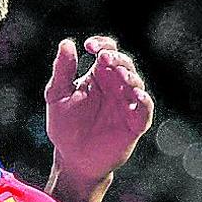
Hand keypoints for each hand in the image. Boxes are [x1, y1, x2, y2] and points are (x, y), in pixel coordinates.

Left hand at [46, 36, 153, 184]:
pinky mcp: (136, 122)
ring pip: (136, 83)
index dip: (102, 44)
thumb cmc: (65, 125)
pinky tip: (136, 95)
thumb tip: (66, 43)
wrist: (72, 157)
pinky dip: (143, 101)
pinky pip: (144, 109)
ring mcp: (127, 102)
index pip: (107, 51)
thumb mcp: (57, 95)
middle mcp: (116, 85)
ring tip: (120, 74)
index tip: (89, 46)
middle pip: (123, 63)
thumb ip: (63, 70)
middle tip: (104, 58)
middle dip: (116, 58)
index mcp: (99, 75)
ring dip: (129, 76)